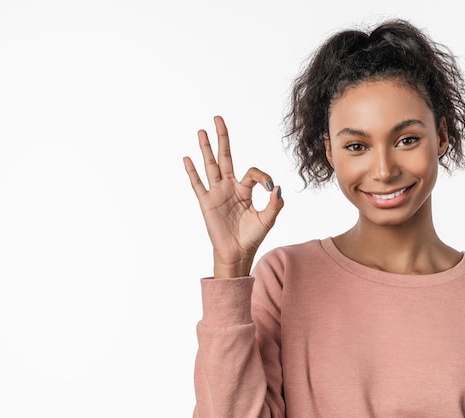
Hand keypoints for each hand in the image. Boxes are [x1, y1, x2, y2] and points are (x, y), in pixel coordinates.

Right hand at [183, 116, 283, 277]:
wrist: (237, 253)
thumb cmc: (252, 237)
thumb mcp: (268, 219)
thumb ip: (275, 203)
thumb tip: (276, 186)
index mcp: (245, 189)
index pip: (252, 172)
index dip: (261, 175)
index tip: (268, 186)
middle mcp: (229, 187)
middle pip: (225, 157)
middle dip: (222, 138)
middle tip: (218, 118)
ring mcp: (217, 193)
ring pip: (211, 166)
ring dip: (206, 148)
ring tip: (201, 131)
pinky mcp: (206, 203)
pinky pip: (198, 184)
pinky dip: (192, 172)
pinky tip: (187, 159)